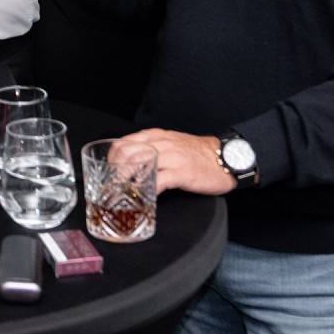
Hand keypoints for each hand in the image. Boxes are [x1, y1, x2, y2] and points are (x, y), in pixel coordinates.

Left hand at [120, 129, 235, 195]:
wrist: (225, 157)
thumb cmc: (197, 154)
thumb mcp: (171, 144)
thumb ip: (152, 149)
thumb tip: (131, 163)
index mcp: (156, 136)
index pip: (123, 143)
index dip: (111, 160)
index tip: (108, 174)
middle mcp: (161, 144)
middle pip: (126, 154)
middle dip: (114, 173)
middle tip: (112, 189)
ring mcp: (171, 157)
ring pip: (139, 165)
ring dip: (126, 181)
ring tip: (121, 195)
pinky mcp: (182, 172)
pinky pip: (159, 180)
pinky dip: (147, 190)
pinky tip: (143, 197)